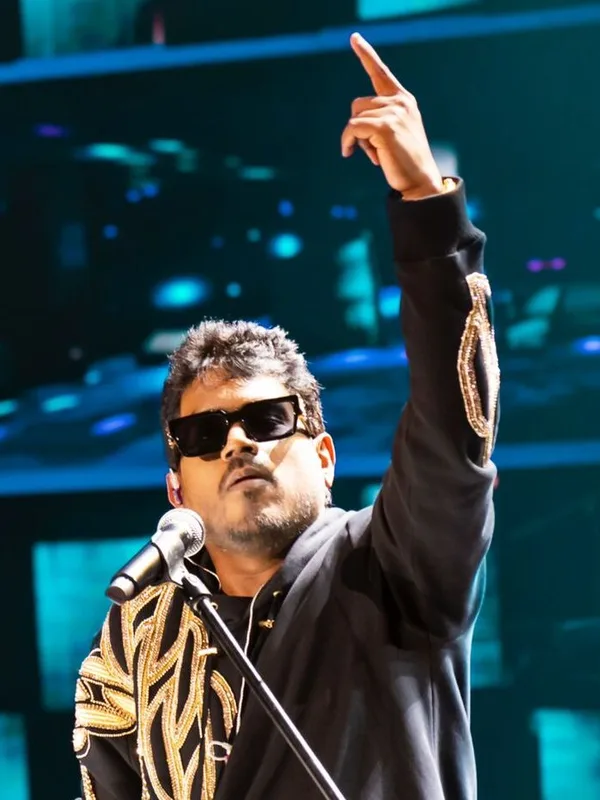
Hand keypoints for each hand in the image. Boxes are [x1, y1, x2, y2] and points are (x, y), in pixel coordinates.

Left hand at [341, 33, 443, 199]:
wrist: (420, 182)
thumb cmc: (404, 163)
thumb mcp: (394, 134)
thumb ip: (379, 120)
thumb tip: (354, 124)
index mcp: (403, 100)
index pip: (380, 72)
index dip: (366, 54)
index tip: (354, 38)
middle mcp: (400, 101)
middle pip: (358, 104)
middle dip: (359, 129)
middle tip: (374, 150)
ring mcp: (394, 112)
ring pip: (354, 118)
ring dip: (357, 139)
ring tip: (376, 154)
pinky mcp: (385, 126)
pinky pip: (352, 128)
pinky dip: (347, 141)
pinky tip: (350, 154)